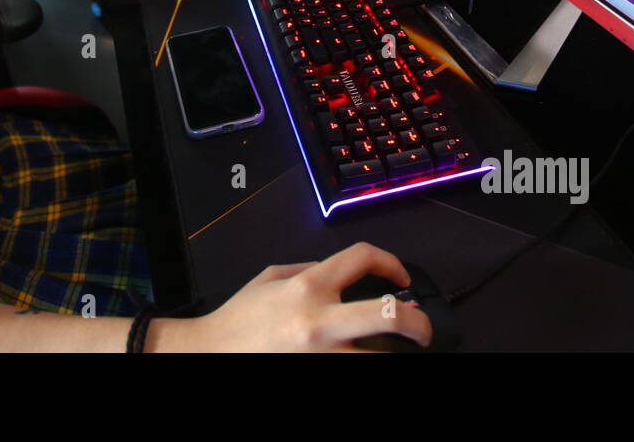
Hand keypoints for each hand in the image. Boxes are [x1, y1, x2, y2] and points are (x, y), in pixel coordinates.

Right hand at [158, 242, 432, 350]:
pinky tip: (365, 356)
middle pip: (390, 316)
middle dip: (418, 323)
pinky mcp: (317, 375)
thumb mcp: (271, 277)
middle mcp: (319, 321)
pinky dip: (364, 361)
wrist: (210, 353)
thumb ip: (308, 270)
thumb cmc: (239, 320)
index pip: (363, 258)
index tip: (399, 277)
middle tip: (423, 328)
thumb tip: (343, 273)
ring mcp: (322, 356)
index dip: (391, 262)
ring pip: (379, 357)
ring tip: (396, 350)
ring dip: (392, 354)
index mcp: (308, 287)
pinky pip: (354, 368)